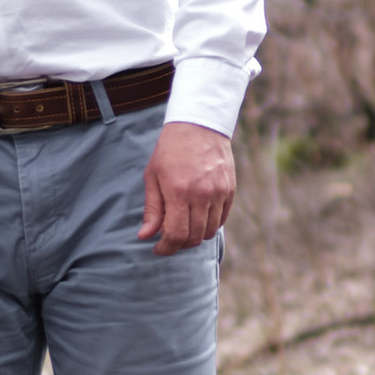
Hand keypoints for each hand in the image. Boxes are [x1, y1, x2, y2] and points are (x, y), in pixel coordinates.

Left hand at [139, 120, 233, 253]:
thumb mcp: (153, 176)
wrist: (199, 125)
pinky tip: (197, 218)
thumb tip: (146, 236)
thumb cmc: (171, 150)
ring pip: (208, 231)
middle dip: (179, 244)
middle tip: (169, 240)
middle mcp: (201, 195)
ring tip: (183, 228)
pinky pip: (221, 220)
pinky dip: (209, 225)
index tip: (158, 249)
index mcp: (178, 191)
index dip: (166, 248)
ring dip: (194, 236)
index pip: (176, 234)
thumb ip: (152, 209)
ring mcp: (218, 193)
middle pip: (193, 237)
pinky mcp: (229, 190)